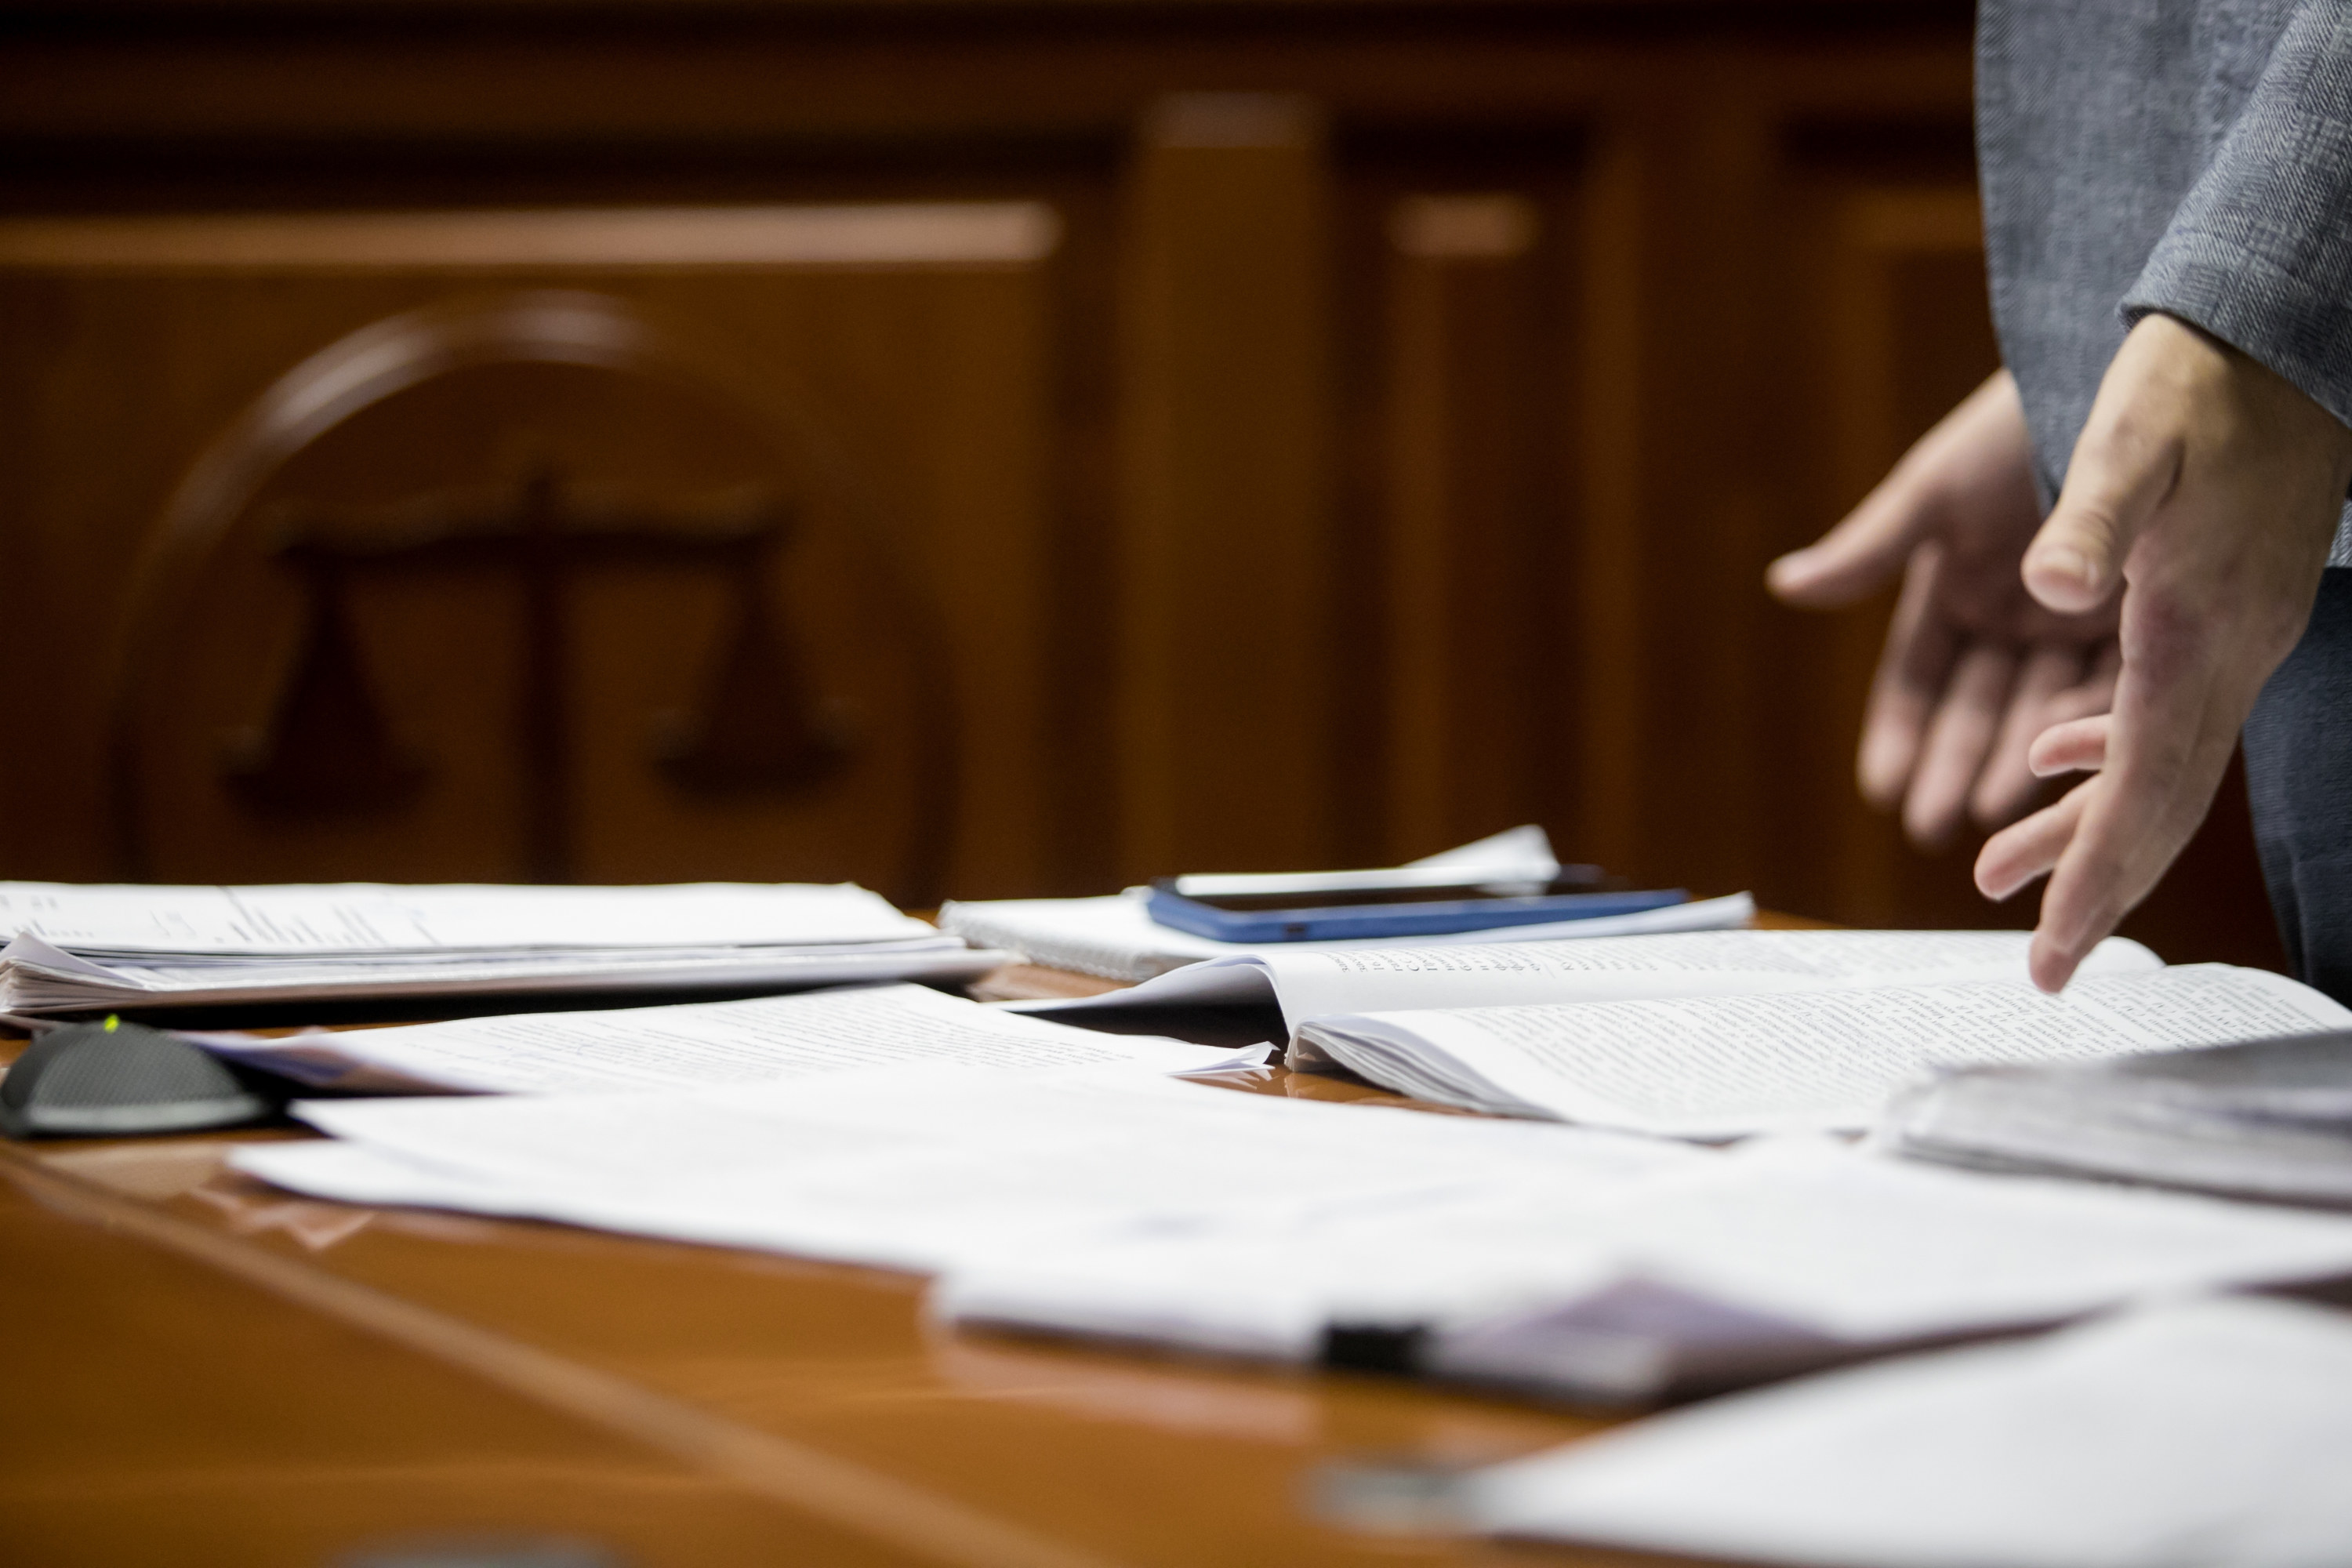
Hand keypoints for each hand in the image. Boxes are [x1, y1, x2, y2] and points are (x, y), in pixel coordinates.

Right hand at [1769, 372, 2120, 846]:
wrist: (2132, 371)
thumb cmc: (2017, 421)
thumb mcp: (1935, 490)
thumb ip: (1869, 550)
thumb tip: (1785, 586)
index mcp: (1954, 583)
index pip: (1916, 678)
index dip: (1899, 734)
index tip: (1882, 789)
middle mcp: (2011, 613)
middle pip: (1973, 709)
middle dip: (1951, 769)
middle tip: (1932, 828)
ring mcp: (2073, 621)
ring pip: (2036, 711)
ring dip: (2011, 764)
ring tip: (1995, 816)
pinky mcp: (2140, 618)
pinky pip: (2107, 690)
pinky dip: (2083, 733)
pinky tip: (2065, 775)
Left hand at [1976, 315, 2351, 989]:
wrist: (2288, 325)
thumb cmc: (2201, 374)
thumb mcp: (2133, 434)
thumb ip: (2091, 518)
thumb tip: (2046, 586)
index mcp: (2191, 630)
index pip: (2141, 788)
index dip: (2094, 878)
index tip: (2053, 958)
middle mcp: (2225, 650)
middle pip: (2160, 801)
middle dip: (2097, 884)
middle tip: (2042, 965)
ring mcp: (2237, 633)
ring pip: (2161, 762)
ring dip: (2086, 823)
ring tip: (1999, 870)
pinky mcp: (2230, 607)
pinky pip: (2170, 710)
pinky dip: (2109, 749)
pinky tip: (2056, 754)